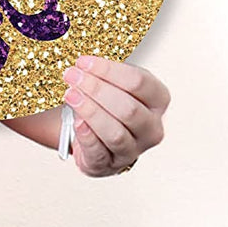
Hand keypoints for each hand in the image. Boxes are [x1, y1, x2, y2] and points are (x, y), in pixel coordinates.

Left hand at [61, 54, 168, 176]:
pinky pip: (99, 152)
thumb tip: (82, 63)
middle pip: (128, 109)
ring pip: (116, 133)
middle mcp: (151, 128)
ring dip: (90, 111)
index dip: (108, 70)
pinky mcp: (111, 164)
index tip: (83, 62)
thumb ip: (105, 73)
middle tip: (72, 76)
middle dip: (96, 89)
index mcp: (157, 100)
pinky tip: (77, 121)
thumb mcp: (114, 83)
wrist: (99, 136)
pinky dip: (87, 136)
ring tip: (70, 95)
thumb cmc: (108, 103)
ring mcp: (134, 150)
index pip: (139, 82)